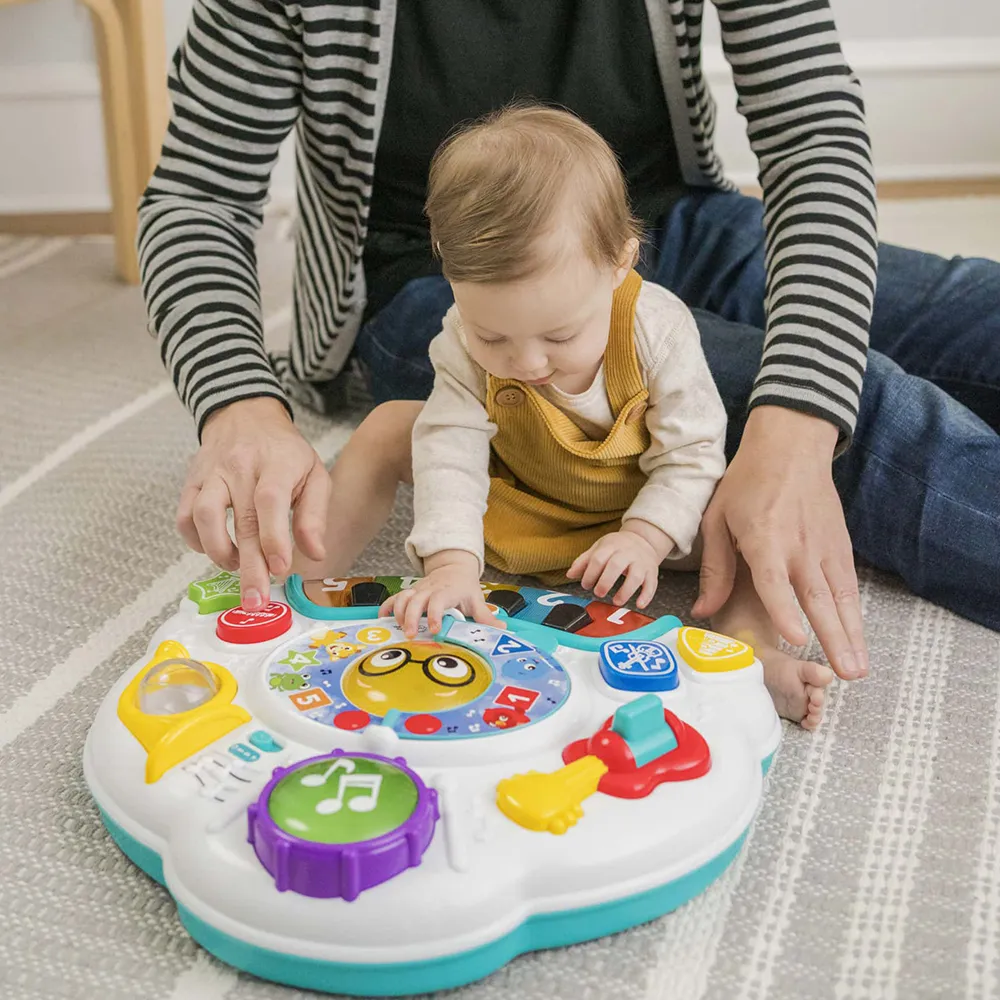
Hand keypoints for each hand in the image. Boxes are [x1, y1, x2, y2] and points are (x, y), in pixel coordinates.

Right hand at [176, 397, 329, 608]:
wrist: (245, 416)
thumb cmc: (284, 452)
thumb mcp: (314, 474)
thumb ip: (315, 515)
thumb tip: (315, 554)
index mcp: (277, 463)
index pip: (271, 501)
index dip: (273, 537)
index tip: (279, 568)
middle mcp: (240, 466)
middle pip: (241, 519)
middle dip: (247, 565)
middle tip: (255, 599)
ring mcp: (211, 473)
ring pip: (202, 515)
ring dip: (217, 551)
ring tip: (235, 567)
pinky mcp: (191, 481)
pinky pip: (183, 515)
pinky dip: (195, 540)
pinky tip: (212, 549)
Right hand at [381, 551, 503, 636]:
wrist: (454, 566)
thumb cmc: (465, 587)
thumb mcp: (476, 600)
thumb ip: (486, 617)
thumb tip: (502, 629)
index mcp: (448, 591)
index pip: (439, 600)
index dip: (436, 614)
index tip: (436, 630)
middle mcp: (430, 589)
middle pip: (416, 600)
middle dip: (412, 617)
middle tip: (411, 635)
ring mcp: (418, 590)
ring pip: (403, 598)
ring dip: (399, 613)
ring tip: (400, 630)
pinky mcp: (409, 592)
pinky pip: (394, 598)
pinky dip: (387, 607)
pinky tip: (383, 620)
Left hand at [566, 521, 671, 607]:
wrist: (642, 539)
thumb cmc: (617, 547)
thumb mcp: (599, 548)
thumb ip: (584, 561)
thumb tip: (570, 574)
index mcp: (611, 546)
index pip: (598, 559)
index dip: (590, 573)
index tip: (586, 584)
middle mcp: (627, 553)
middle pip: (616, 566)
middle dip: (605, 582)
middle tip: (598, 593)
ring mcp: (641, 562)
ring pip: (635, 576)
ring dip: (625, 591)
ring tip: (616, 601)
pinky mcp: (652, 572)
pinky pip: (651, 584)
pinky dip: (646, 596)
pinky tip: (639, 604)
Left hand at [692, 405, 866, 679]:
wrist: (790, 446)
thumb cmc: (746, 483)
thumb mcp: (717, 519)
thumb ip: (715, 569)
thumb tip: (702, 612)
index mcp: (763, 538)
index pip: (774, 581)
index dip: (784, 610)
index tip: (797, 638)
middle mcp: (798, 546)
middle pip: (816, 597)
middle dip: (832, 637)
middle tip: (844, 674)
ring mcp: (824, 547)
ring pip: (840, 597)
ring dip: (851, 634)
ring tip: (858, 670)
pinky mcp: (840, 546)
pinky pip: (849, 586)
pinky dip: (855, 614)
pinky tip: (858, 639)